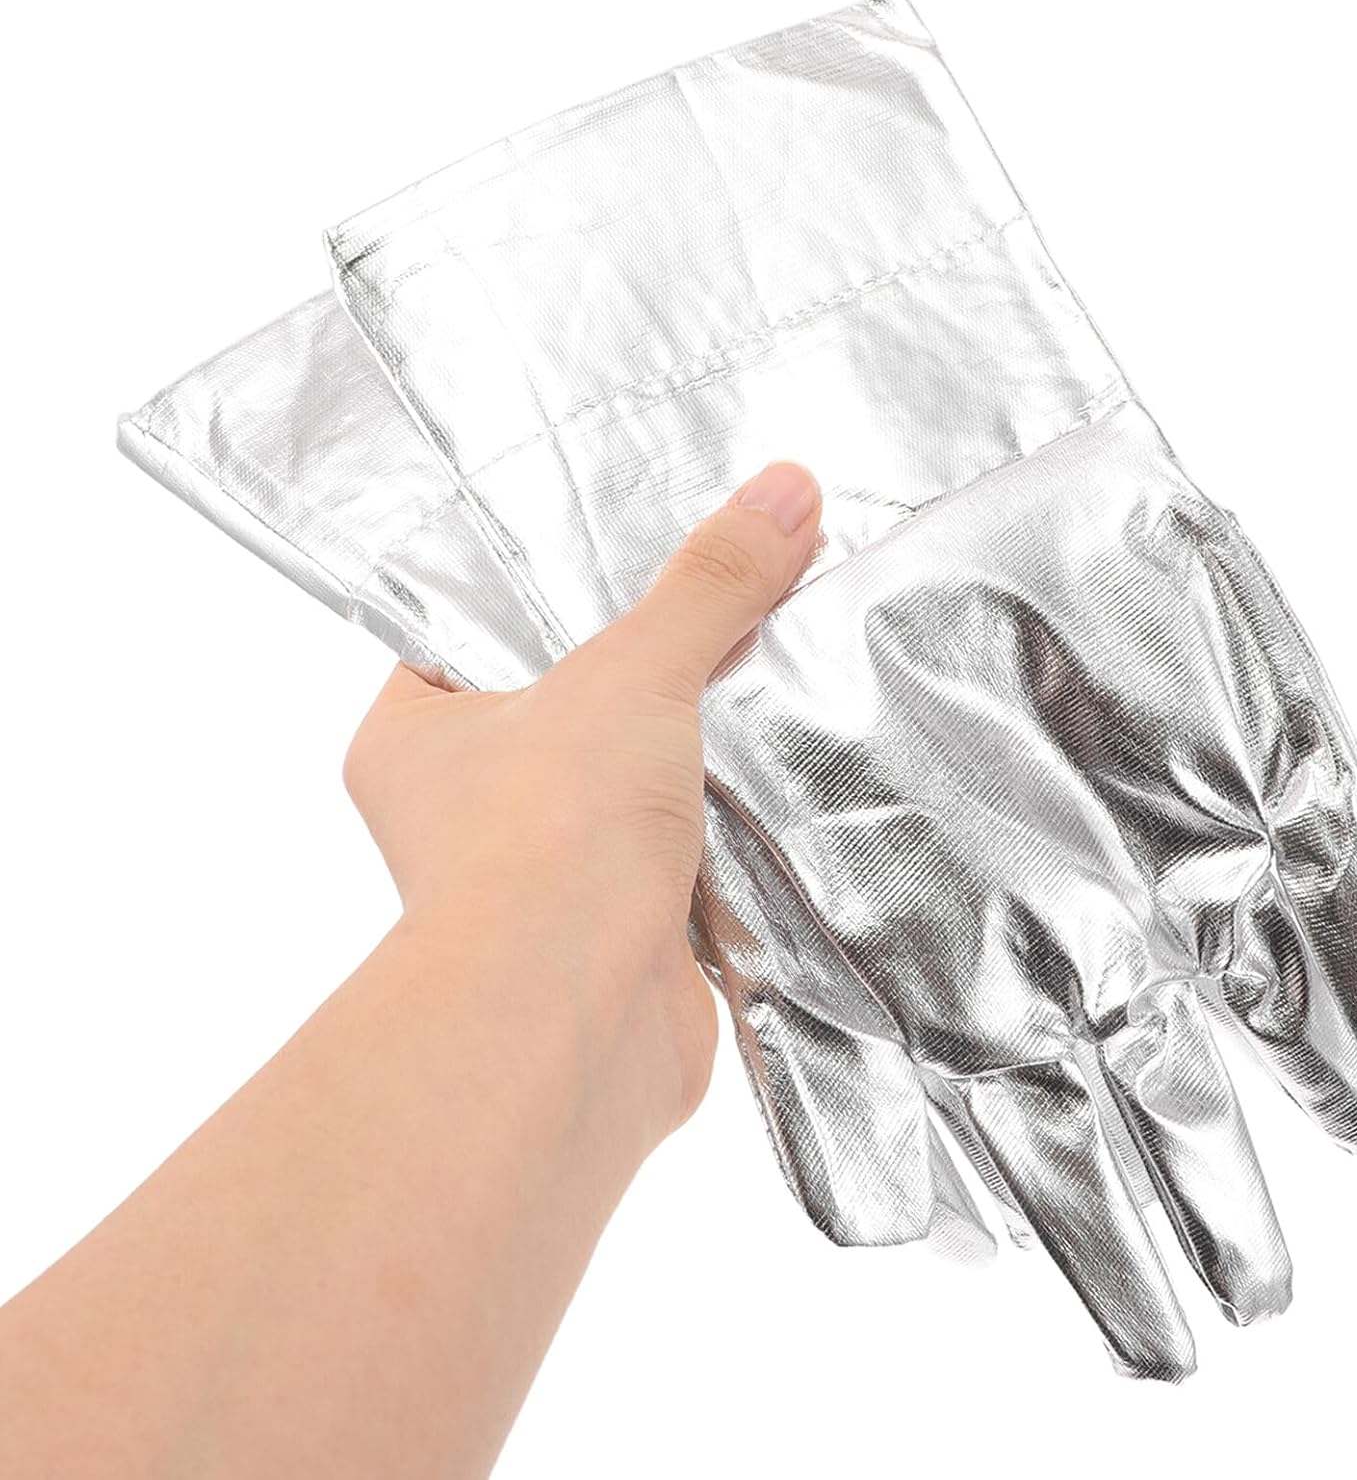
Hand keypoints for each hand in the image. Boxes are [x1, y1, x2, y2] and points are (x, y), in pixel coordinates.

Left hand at [341, 461, 821, 1138]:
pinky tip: (782, 775)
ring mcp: (540, 876)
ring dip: (691, 754)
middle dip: (646, 672)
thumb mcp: (632, 674)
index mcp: (414, 735)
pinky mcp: (616, 929)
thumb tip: (784, 490)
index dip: (551, 592)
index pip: (474, 634)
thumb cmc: (548, 842)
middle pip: (567, 707)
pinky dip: (722, 826)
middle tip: (721, 600)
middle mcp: (464, 810)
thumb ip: (707, 585)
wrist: (576, 1024)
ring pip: (627, 784)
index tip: (630, 548)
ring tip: (767, 673)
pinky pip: (677, 853)